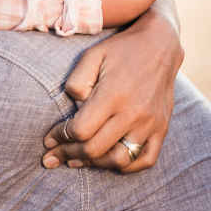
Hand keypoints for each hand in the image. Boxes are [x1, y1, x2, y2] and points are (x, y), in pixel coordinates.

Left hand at [41, 7, 182, 172]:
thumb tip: (71, 110)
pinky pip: (145, 160)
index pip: (80, 130)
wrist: (161, 44)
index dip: (60, 137)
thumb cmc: (120, 50)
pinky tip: (108, 160)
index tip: (49, 139)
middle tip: (54, 156)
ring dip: (94, 164)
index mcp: (113, 95)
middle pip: (95, 149)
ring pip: (119, 160)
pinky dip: (126, 166)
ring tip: (76, 160)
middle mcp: (134, 113)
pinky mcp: (162, 128)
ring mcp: (151, 124)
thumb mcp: (92, 56)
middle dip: (69, 154)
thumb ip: (76, 83)